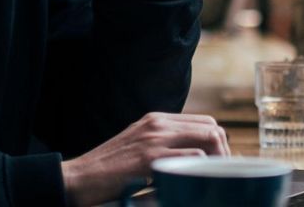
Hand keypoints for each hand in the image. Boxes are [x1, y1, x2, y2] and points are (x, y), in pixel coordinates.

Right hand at [60, 112, 229, 206]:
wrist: (80, 178)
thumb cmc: (108, 169)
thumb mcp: (138, 146)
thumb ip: (162, 145)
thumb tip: (195, 157)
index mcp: (155, 120)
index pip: (204, 121)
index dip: (218, 142)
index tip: (220, 163)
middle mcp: (157, 124)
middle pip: (212, 127)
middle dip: (224, 150)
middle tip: (222, 174)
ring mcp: (155, 139)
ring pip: (208, 138)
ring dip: (218, 161)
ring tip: (214, 180)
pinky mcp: (150, 159)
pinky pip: (193, 157)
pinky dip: (202, 170)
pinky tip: (197, 183)